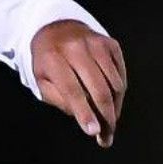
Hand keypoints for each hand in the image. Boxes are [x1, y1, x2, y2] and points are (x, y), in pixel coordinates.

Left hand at [30, 20, 126, 146]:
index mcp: (53, 58)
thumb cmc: (47, 61)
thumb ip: (59, 99)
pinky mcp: (111, 43)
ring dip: (115, 107)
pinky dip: (119, 92)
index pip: (72, 90)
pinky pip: (121, 74)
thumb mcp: (41, 80)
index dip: (84, 113)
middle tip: (107, 135)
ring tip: (109, 121)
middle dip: (105, 116)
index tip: (93, 132)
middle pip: (99, 89)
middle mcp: (76, 48)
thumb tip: (86, 118)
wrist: (56, 28)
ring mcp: (96, 44)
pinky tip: (113, 102)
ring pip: (115, 83)